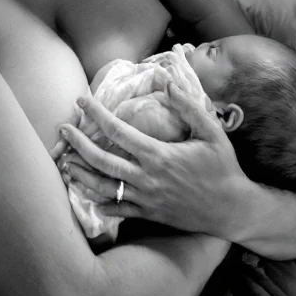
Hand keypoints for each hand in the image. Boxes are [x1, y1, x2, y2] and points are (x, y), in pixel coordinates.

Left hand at [58, 67, 251, 237]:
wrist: (233, 210)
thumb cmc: (224, 168)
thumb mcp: (211, 131)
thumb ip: (188, 105)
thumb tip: (167, 80)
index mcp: (159, 154)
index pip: (118, 131)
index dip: (96, 114)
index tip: (81, 102)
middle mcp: (147, 178)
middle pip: (102, 161)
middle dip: (78, 144)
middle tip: (62, 130)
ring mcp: (146, 199)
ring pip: (104, 188)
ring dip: (82, 175)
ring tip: (65, 163)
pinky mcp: (150, 215)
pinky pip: (119, 211)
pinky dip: (102, 204)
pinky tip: (89, 196)